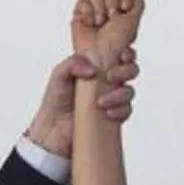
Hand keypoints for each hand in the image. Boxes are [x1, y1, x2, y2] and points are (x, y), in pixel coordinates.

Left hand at [24, 48, 139, 157]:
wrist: (53, 131)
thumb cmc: (55, 101)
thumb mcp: (58, 75)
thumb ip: (72, 63)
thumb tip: (93, 69)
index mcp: (97, 67)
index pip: (118, 54)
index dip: (126, 53)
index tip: (122, 56)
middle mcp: (106, 82)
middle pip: (130, 71)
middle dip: (126, 71)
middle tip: (111, 77)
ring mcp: (111, 99)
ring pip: (128, 91)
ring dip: (120, 94)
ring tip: (101, 102)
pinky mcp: (113, 116)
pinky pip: (126, 111)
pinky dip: (120, 110)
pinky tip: (108, 113)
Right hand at [71, 0, 145, 70]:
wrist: (101, 57)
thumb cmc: (118, 44)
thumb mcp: (134, 21)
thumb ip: (139, 3)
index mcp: (121, 9)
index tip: (123, 13)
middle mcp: (107, 8)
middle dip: (112, 5)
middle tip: (111, 21)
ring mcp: (93, 11)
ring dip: (100, 10)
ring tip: (100, 24)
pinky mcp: (79, 15)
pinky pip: (83, 1)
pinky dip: (88, 13)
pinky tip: (90, 24)